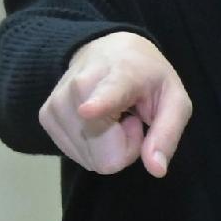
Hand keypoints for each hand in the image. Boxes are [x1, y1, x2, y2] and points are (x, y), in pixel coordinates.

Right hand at [40, 31, 192, 176]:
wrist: (109, 50)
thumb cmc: (147, 78)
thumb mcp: (175, 100)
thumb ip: (167, 134)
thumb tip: (156, 170)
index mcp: (120, 76)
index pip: (105, 94)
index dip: (98, 106)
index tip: (88, 110)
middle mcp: (80, 85)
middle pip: (104, 153)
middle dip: (125, 146)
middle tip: (129, 117)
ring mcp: (58, 102)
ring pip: (90, 158)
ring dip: (107, 145)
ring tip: (113, 115)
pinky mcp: (45, 116)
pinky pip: (77, 156)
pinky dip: (91, 145)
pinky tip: (96, 120)